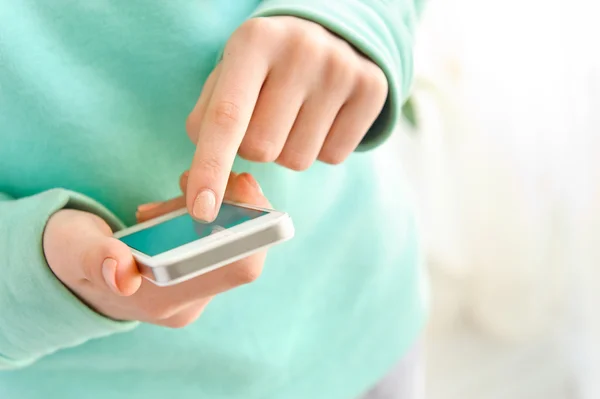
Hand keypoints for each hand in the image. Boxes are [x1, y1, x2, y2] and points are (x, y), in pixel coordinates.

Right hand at [44, 172, 269, 327]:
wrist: (67, 271)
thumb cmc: (68, 256)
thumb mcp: (71, 249)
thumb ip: (94, 258)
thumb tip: (122, 274)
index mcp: (165, 300)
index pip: (238, 267)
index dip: (255, 226)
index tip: (243, 184)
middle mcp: (188, 301)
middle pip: (243, 252)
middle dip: (236, 206)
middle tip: (219, 175)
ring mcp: (192, 291)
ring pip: (230, 242)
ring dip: (215, 206)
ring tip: (180, 186)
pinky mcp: (192, 277)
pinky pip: (217, 241)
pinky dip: (206, 214)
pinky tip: (179, 202)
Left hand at [185, 16, 387, 220]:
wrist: (326, 33)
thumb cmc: (265, 65)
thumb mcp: (229, 75)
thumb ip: (207, 121)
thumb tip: (205, 183)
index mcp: (254, 40)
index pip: (227, 118)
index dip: (210, 168)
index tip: (202, 210)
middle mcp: (300, 49)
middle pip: (262, 149)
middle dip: (254, 149)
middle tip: (264, 118)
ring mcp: (341, 68)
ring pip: (297, 160)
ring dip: (287, 151)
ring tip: (294, 114)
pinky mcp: (371, 89)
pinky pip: (333, 157)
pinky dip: (320, 150)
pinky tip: (321, 117)